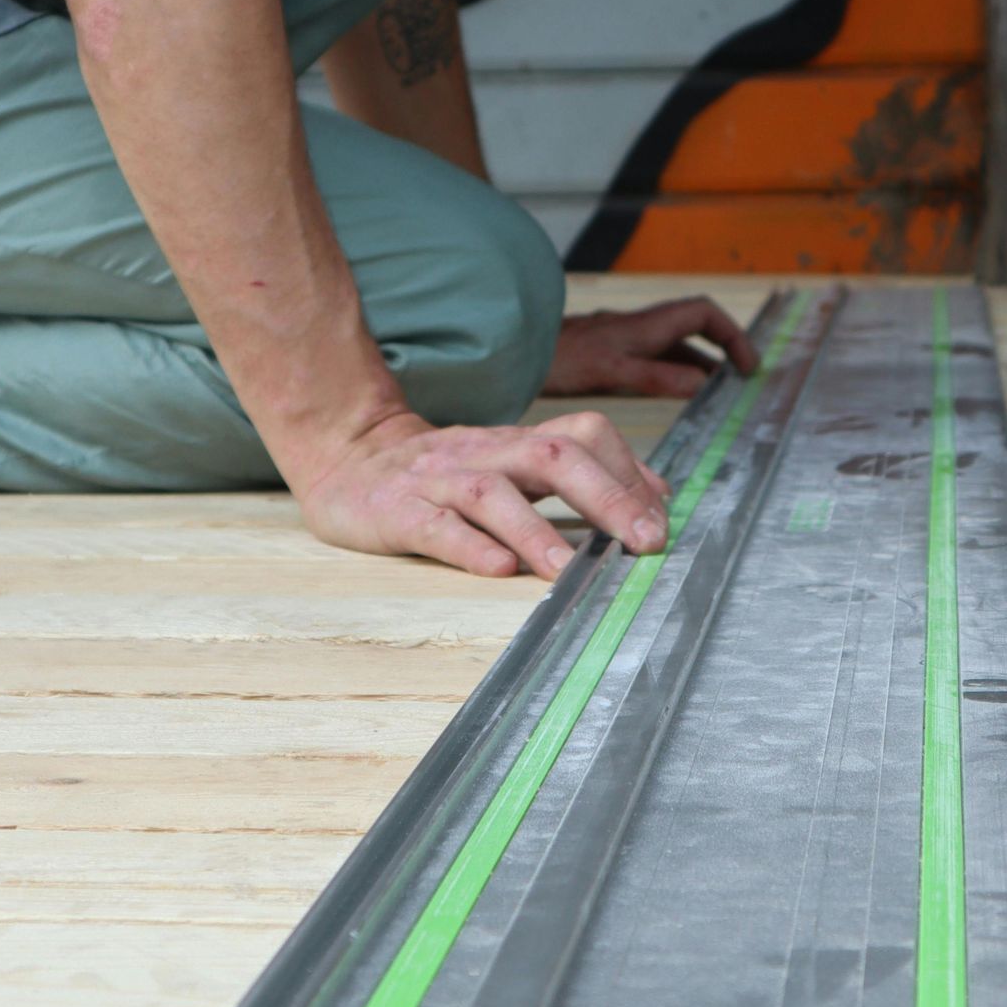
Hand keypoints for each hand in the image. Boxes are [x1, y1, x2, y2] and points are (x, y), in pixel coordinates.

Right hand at [290, 405, 672, 580]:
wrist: (346, 457)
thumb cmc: (443, 473)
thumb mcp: (510, 463)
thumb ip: (576, 473)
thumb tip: (656, 495)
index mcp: (515, 444)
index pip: (582, 436)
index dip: (627, 471)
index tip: (661, 519)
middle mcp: (484, 455)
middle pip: (551, 456)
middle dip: (606, 496)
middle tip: (645, 542)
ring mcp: (438, 481)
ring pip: (492, 494)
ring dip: (537, 531)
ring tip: (570, 570)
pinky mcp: (397, 512)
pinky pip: (434, 527)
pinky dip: (468, 548)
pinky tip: (497, 570)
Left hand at [542, 297, 760, 400]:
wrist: (518, 351)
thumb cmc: (562, 359)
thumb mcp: (616, 372)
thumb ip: (660, 378)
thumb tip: (705, 384)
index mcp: (647, 325)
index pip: (705, 315)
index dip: (732, 334)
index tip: (747, 365)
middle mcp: (641, 327)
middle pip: (695, 328)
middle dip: (723, 349)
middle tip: (741, 379)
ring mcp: (626, 338)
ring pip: (675, 345)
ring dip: (699, 364)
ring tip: (718, 393)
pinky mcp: (611, 352)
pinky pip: (655, 357)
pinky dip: (673, 372)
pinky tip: (674, 394)